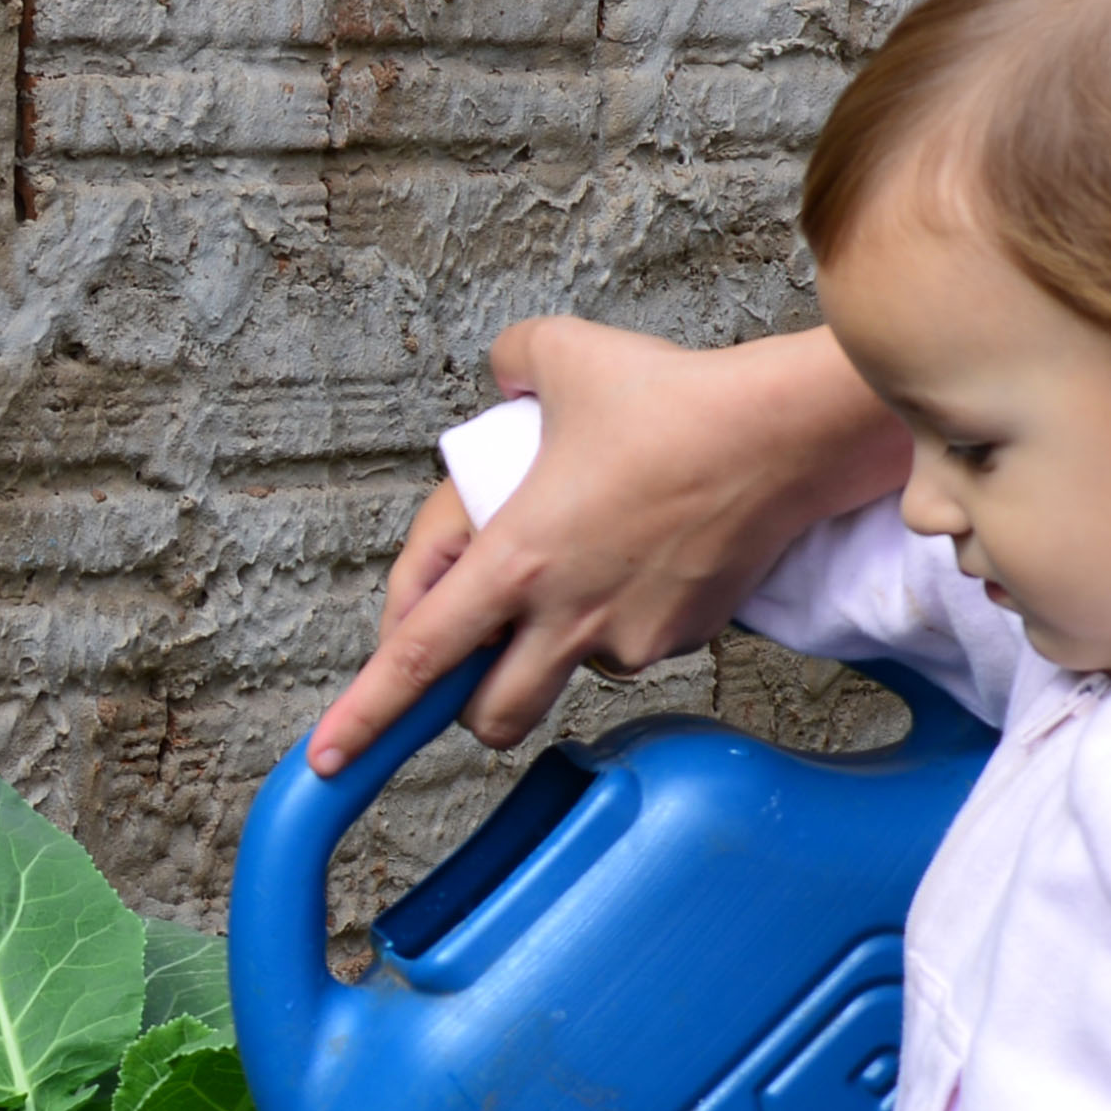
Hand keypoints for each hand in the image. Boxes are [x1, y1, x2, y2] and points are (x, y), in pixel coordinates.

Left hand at [306, 315, 911, 771]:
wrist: (785, 433)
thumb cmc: (674, 400)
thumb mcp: (562, 354)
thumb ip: (509, 366)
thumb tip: (502, 378)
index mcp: (515, 559)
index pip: (417, 656)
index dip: (364, 715)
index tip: (326, 756)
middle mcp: (566, 616)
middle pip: (491, 714)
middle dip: (472, 703)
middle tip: (478, 653)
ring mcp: (628, 636)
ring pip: (568, 674)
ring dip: (556, 647)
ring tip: (584, 562)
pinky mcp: (684, 637)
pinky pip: (632, 647)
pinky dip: (621, 620)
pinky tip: (643, 558)